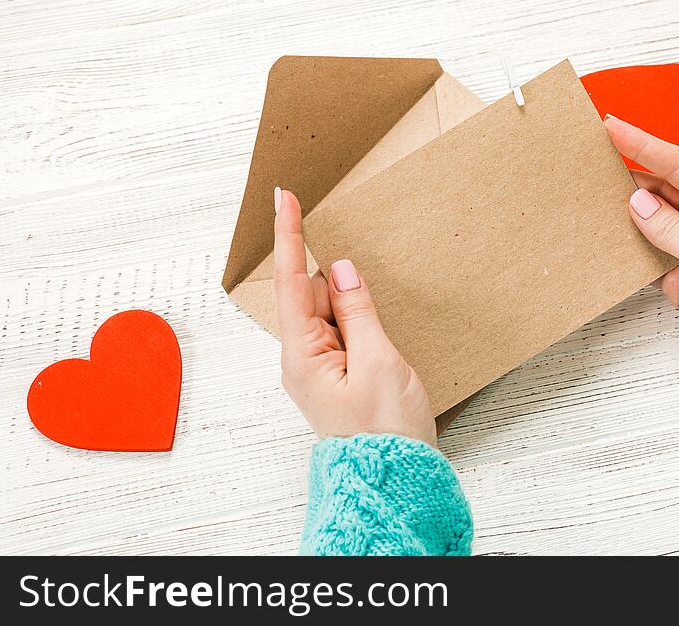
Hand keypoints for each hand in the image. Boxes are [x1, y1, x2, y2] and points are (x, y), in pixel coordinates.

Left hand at [273, 187, 436, 445]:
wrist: (394, 480)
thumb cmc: (385, 433)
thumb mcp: (378, 362)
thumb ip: (358, 312)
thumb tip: (342, 270)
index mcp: (303, 355)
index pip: (293, 282)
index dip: (290, 237)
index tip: (284, 198)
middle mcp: (304, 359)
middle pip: (314, 296)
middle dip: (335, 280)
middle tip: (359, 290)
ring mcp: (320, 368)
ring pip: (332, 314)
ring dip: (352, 305)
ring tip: (377, 328)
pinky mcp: (338, 376)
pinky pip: (343, 333)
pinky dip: (358, 321)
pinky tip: (376, 329)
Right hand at [604, 116, 678, 386]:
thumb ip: (671, 230)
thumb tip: (636, 202)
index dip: (646, 146)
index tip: (613, 128)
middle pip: (666, 189)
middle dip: (632, 176)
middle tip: (594, 161)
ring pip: (655, 220)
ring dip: (628, 212)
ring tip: (593, 195)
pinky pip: (650, 252)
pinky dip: (630, 246)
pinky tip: (608, 236)